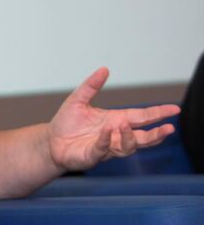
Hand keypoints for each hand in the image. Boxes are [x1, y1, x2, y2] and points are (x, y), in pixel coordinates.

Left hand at [48, 67, 178, 171]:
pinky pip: (103, 149)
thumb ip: (91, 86)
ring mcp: (106, 147)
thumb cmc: (67, 123)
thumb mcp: (78, 100)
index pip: (141, 117)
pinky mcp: (92, 155)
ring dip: (128, 137)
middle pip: (142, 137)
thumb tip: (104, 69)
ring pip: (126, 146)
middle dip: (156, 134)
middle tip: (168, 128)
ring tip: (124, 125)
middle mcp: (115, 135)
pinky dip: (105, 140)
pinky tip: (107, 131)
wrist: (51, 141)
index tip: (174, 109)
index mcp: (115, 120)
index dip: (158, 113)